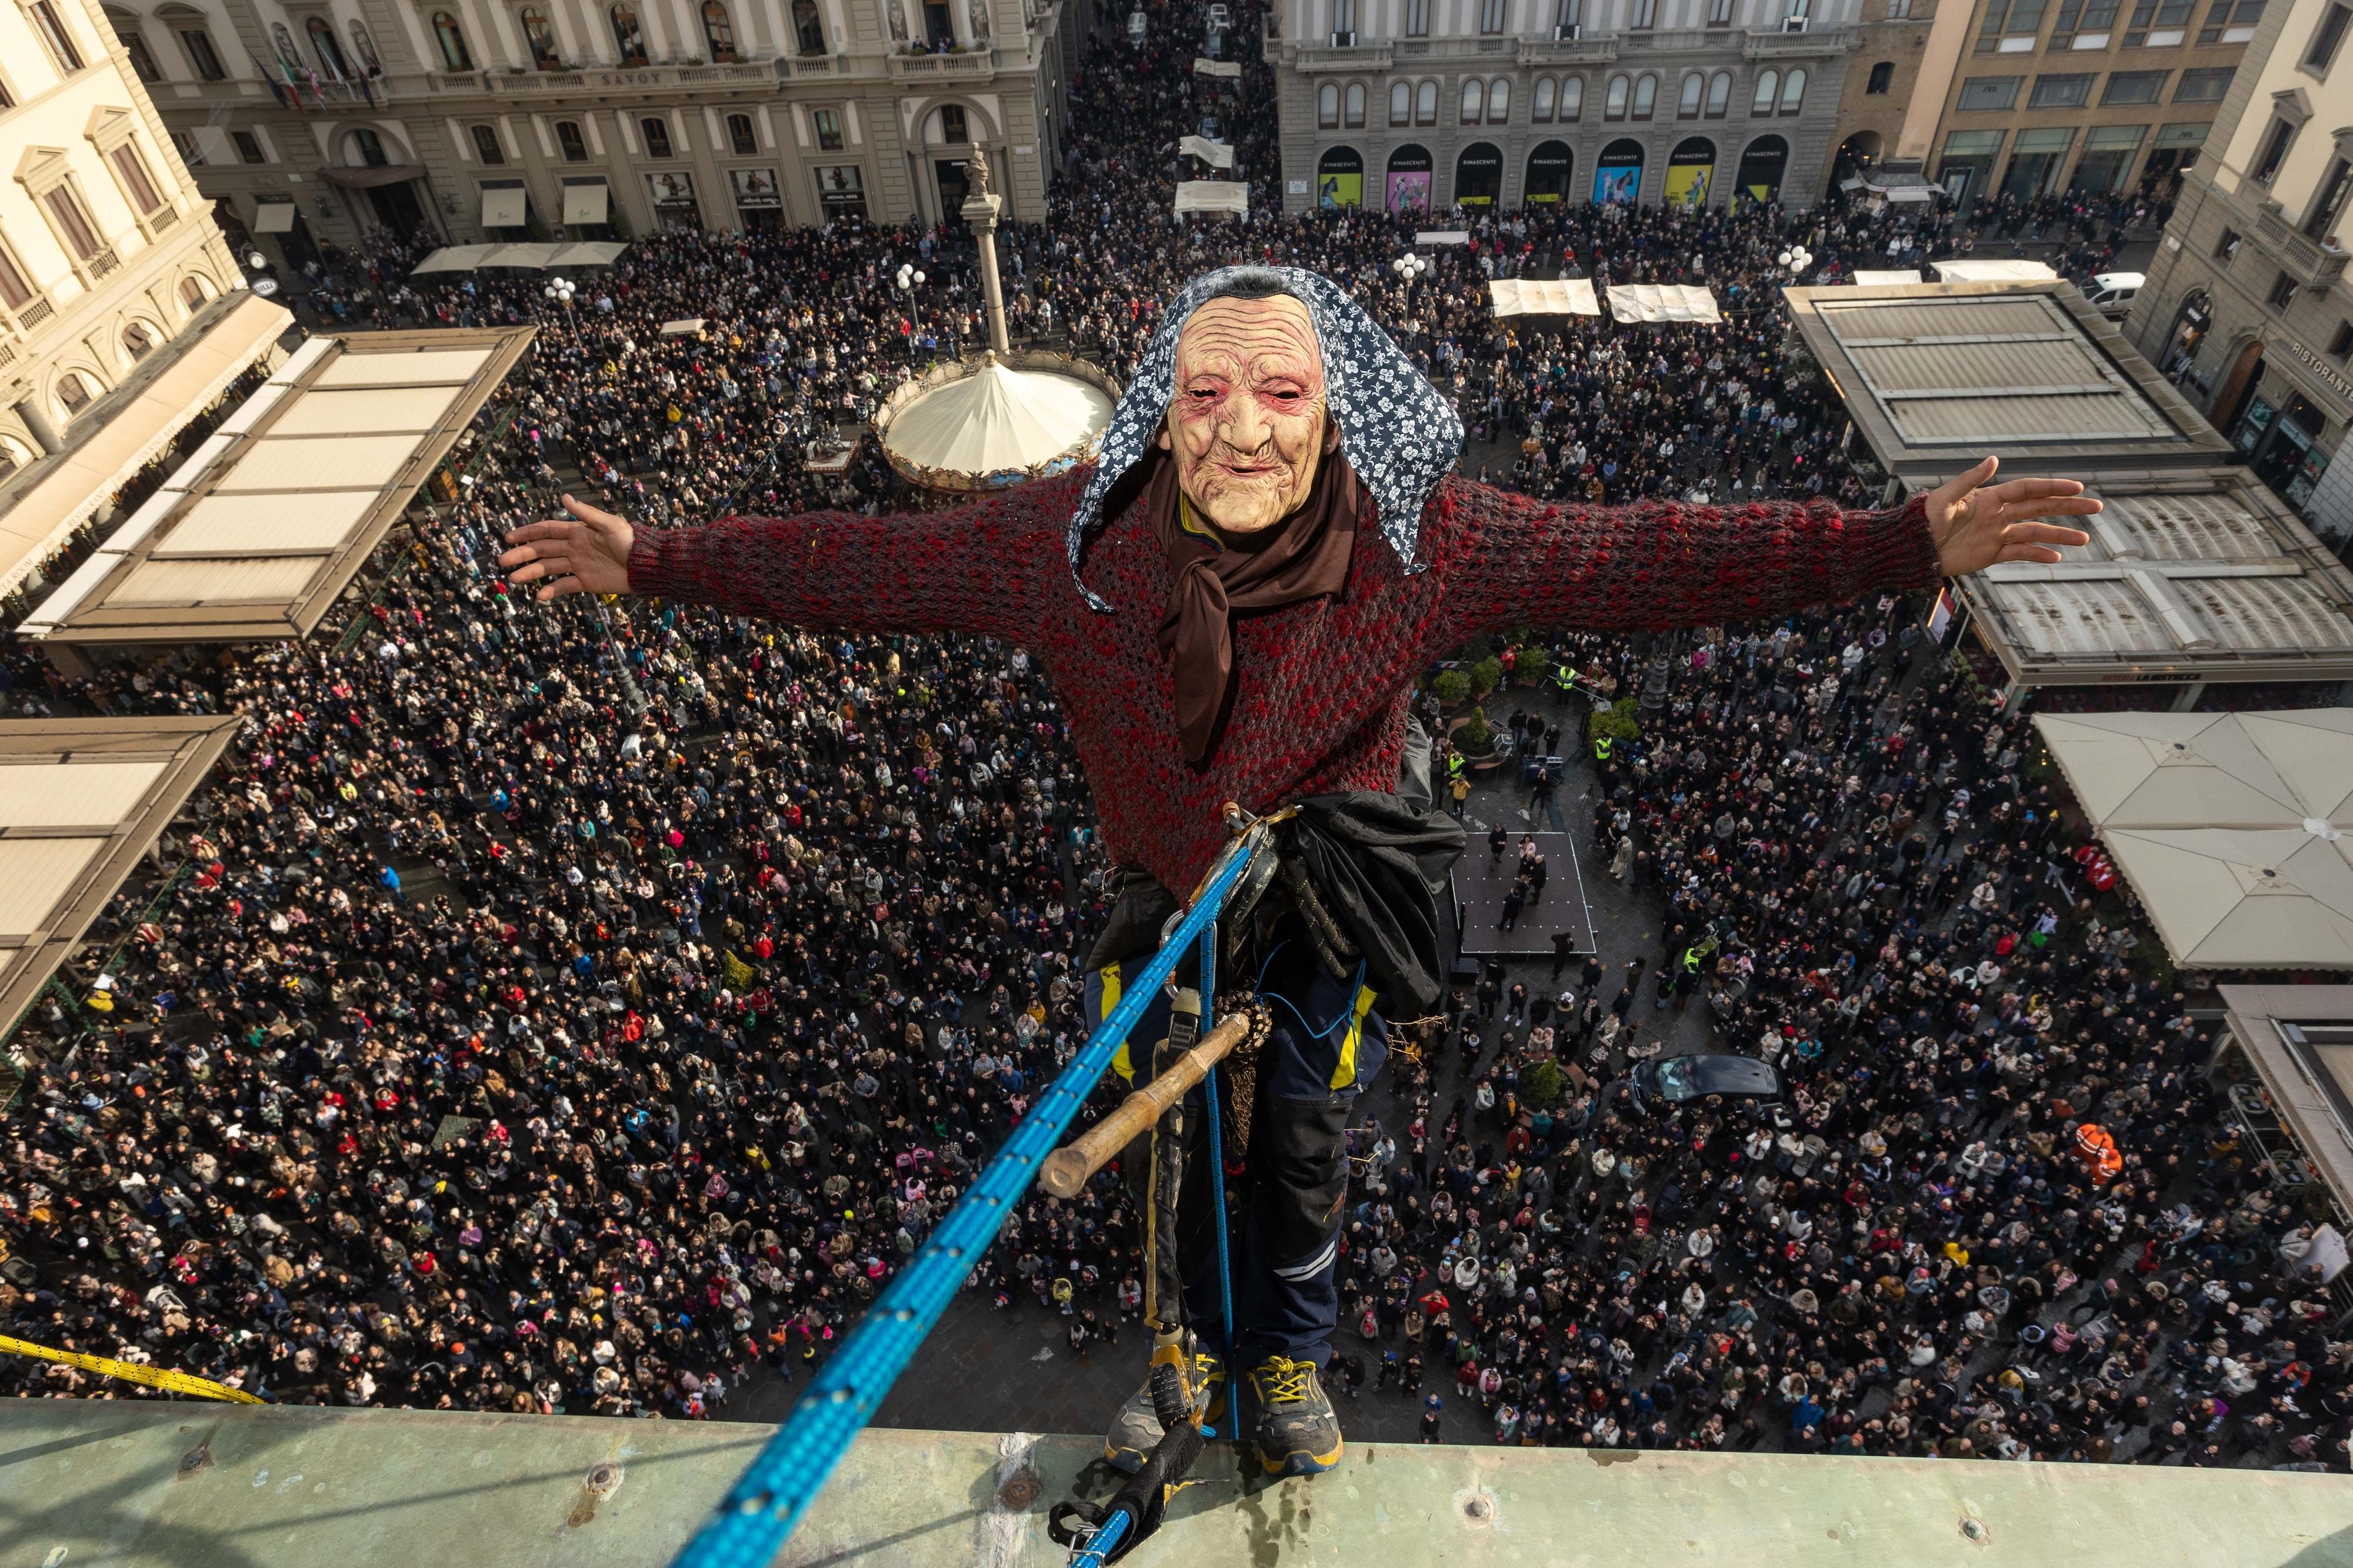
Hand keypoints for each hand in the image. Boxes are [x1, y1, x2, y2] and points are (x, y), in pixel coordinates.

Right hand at [499, 494, 635, 601]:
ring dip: (531, 573)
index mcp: (578, 532)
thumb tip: (564, 498)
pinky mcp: (587, 582)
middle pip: (543, 550)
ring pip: (550, 569)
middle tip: (503, 562)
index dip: (527, 533)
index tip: (509, 538)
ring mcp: (579, 566)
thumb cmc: (631, 542)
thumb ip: (585, 513)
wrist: (647, 566)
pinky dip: (553, 591)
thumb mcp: (609, 524)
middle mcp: (575, 548)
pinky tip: (540, 596)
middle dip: (522, 555)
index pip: (546, 531)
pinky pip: (566, 587)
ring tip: (514, 580)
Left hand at [1925, 456, 2099, 578]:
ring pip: (2035, 533)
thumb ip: (1970, 480)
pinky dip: (2037, 555)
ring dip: (2059, 535)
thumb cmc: (1922, 521)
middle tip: (2096, 507)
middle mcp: (1997, 515)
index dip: (2052, 487)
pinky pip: (2019, 554)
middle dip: (2068, 507)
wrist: (1912, 549)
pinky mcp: (1990, 554)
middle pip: (2039, 509)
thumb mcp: (1944, 499)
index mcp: (1989, 498)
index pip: (2028, 490)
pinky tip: (2056, 558)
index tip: (2077, 486)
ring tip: (2084, 539)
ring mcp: (1996, 535)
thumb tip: (1994, 459)